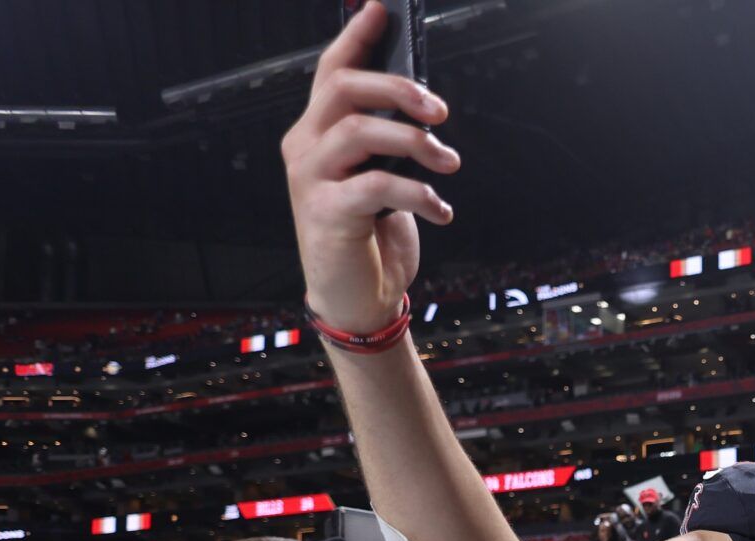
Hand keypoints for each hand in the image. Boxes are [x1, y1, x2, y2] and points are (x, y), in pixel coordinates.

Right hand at [282, 0, 460, 334]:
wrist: (358, 298)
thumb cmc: (371, 236)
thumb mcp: (381, 178)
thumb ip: (389, 141)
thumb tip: (424, 104)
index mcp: (318, 133)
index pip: (332, 71)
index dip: (357, 37)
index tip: (383, 9)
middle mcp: (306, 147)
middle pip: (342, 88)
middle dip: (398, 87)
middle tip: (441, 111)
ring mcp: (310, 179)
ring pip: (359, 130)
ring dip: (414, 141)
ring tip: (448, 164)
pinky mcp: (326, 214)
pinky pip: (376, 185)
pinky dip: (419, 194)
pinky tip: (441, 210)